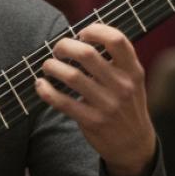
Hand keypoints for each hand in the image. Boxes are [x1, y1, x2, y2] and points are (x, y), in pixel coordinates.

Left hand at [34, 22, 156, 175]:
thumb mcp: (132, 80)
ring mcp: (107, 104)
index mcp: (133, 71)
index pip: (116, 40)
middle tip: (57, 49)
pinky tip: (41, 84)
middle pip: (87, 54)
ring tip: (48, 65)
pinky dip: (46, 91)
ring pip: (71, 76)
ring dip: (52, 66)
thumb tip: (82, 37)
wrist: (133, 144)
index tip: (81, 34)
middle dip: (64, 46)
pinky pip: (62, 102)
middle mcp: (122, 86)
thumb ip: (116, 60)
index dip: (95, 30)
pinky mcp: (92, 121)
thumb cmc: (127, 104)